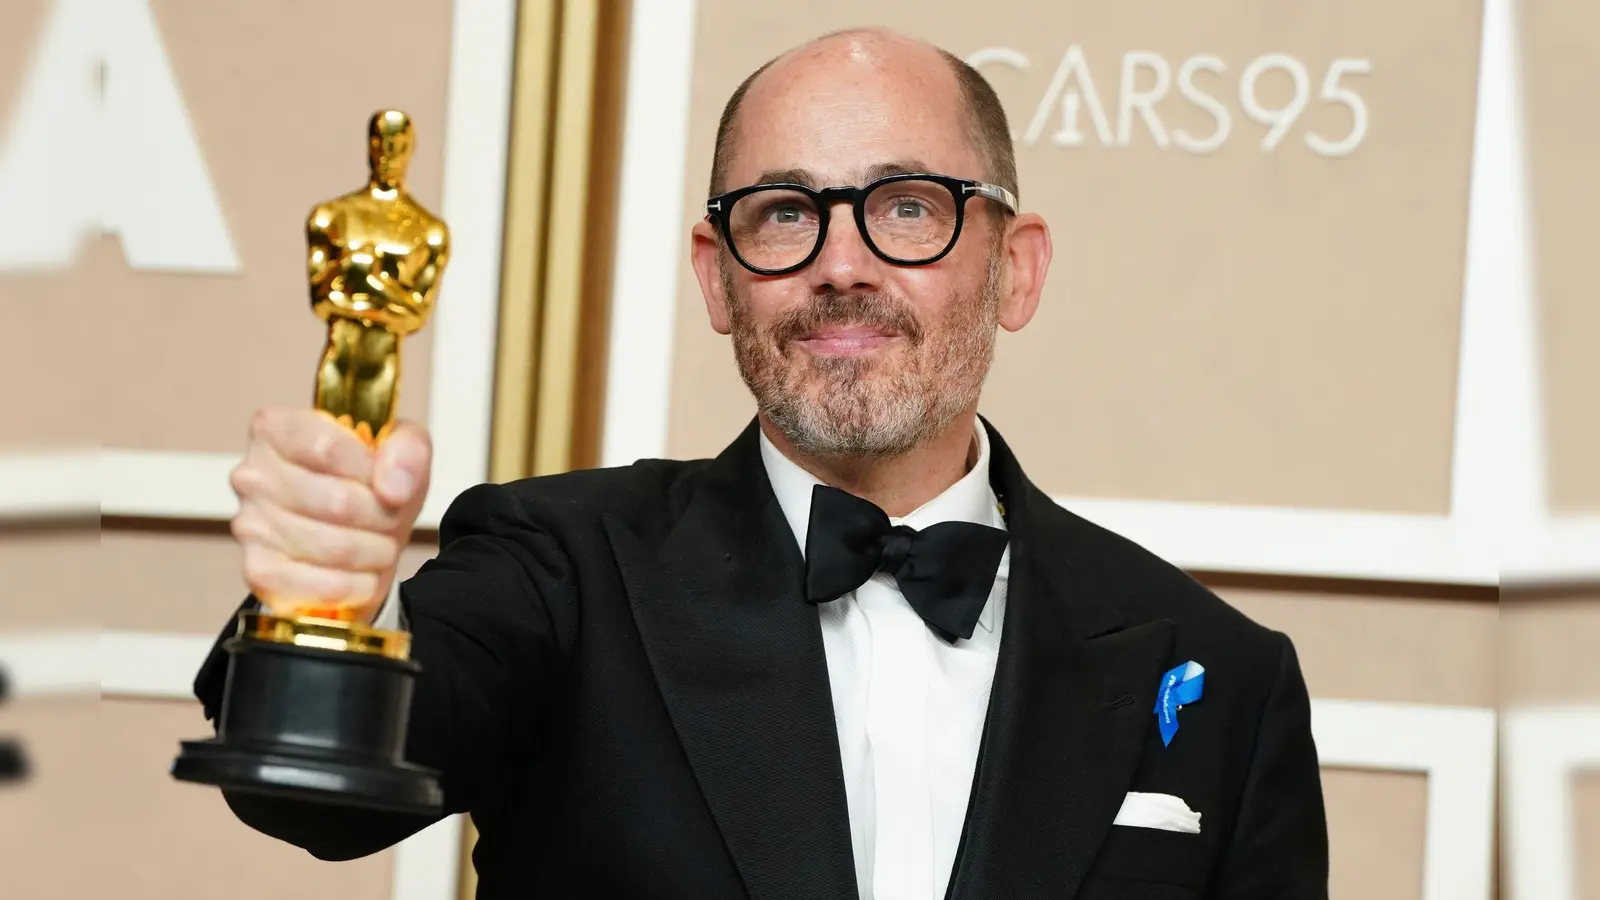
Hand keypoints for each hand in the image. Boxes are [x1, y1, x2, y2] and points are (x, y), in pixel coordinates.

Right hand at [229, 408, 431, 621]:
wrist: (359, 535)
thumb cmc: (371, 484)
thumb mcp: (402, 449)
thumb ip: (407, 449)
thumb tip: (393, 487)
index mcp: (277, 429)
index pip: (327, 448)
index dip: (371, 471)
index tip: (387, 482)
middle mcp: (253, 474)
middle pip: (337, 501)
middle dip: (382, 516)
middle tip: (389, 518)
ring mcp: (250, 525)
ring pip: (333, 547)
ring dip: (374, 551)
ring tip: (379, 545)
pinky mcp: (258, 571)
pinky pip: (317, 585)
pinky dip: (355, 585)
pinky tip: (362, 574)